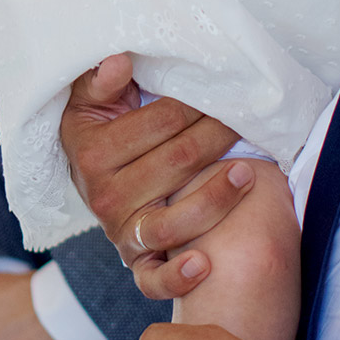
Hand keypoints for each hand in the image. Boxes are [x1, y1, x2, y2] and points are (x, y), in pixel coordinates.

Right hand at [61, 53, 255, 300]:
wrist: (91, 179)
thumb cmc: (102, 128)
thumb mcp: (92, 100)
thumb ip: (102, 80)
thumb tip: (120, 60)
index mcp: (94, 152)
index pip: (162, 122)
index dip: (197, 104)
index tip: (224, 91)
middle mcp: (105, 197)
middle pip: (178, 163)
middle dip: (218, 137)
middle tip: (248, 119)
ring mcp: (121, 233)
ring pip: (173, 222)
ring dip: (216, 198)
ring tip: (248, 172)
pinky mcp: (135, 263)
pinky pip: (153, 279)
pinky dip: (177, 277)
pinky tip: (204, 264)